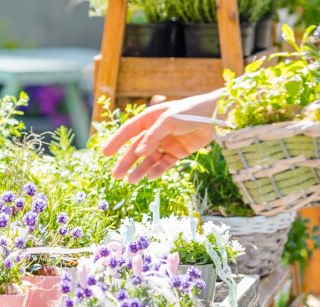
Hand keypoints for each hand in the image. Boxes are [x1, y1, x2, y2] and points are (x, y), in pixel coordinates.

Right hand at [101, 93, 219, 182]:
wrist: (215, 116)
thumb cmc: (190, 112)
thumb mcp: (170, 120)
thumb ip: (153, 136)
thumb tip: (139, 152)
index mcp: (150, 119)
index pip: (128, 131)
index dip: (116, 142)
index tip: (104, 154)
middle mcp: (155, 132)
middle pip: (136, 149)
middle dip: (126, 162)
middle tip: (115, 175)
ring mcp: (166, 143)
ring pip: (149, 159)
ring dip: (140, 169)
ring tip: (130, 181)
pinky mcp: (177, 152)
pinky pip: (164, 164)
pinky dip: (156, 170)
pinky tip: (149, 177)